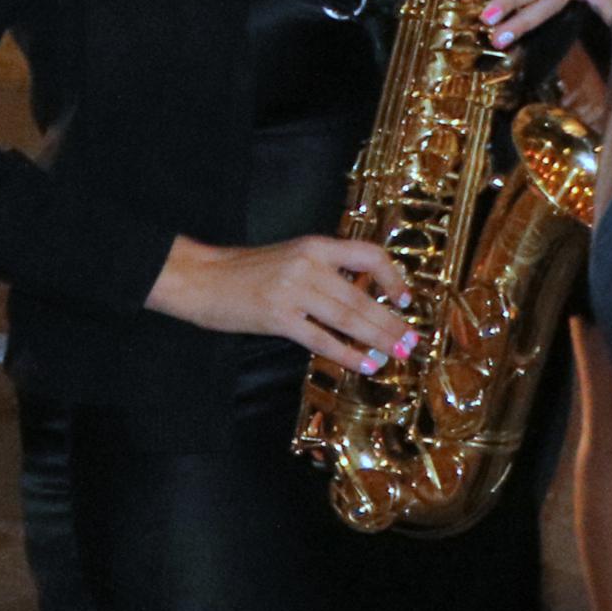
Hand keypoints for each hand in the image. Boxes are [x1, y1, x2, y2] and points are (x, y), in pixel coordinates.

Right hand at [149, 232, 416, 370]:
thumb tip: (363, 296)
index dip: (393, 277)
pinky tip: (365, 364)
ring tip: (398, 353)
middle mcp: (309, 264)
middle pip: (363, 296)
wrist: (198, 277)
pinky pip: (321, 339)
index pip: (369, 254)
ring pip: (348, 318)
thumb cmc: (245, 271)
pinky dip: (347, 354)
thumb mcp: (291, 257)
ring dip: (378, 338)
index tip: (405, 298)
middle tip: (413, 340)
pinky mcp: (277, 317)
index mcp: (315, 246)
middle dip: (392, 321)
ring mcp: (293, 291)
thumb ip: (324, 271)